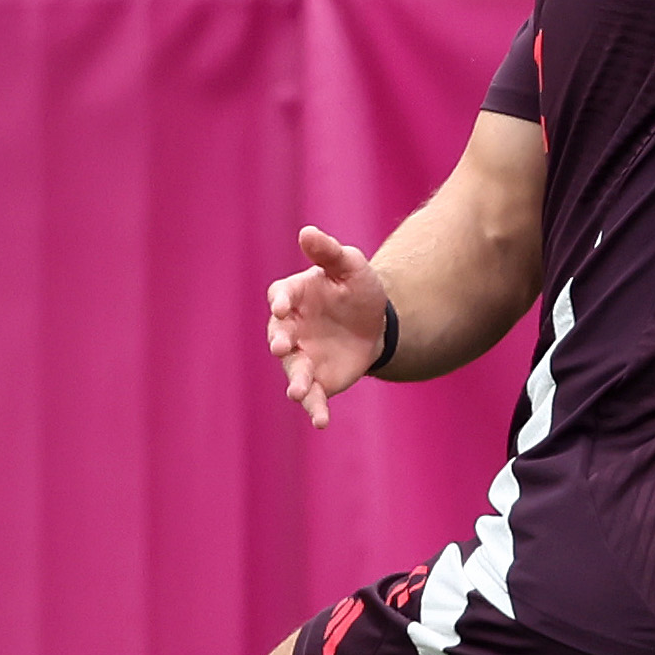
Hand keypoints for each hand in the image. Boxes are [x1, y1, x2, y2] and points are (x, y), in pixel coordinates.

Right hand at [265, 226, 388, 427]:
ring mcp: (302, 356)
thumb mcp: (349, 265)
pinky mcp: (318, 381)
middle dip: (279, 340)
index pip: (281, 297)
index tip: (282, 304)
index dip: (281, 301)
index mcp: (294, 297)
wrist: (376, 324)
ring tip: (297, 392)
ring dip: (295, 382)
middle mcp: (291, 329)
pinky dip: (315, 409)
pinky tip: (321, 422)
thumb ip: (328, 252)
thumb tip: (307, 231)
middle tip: (280, 346)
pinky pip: (314, 397)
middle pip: (279, 335)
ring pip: (293, 370)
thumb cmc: (356, 289)